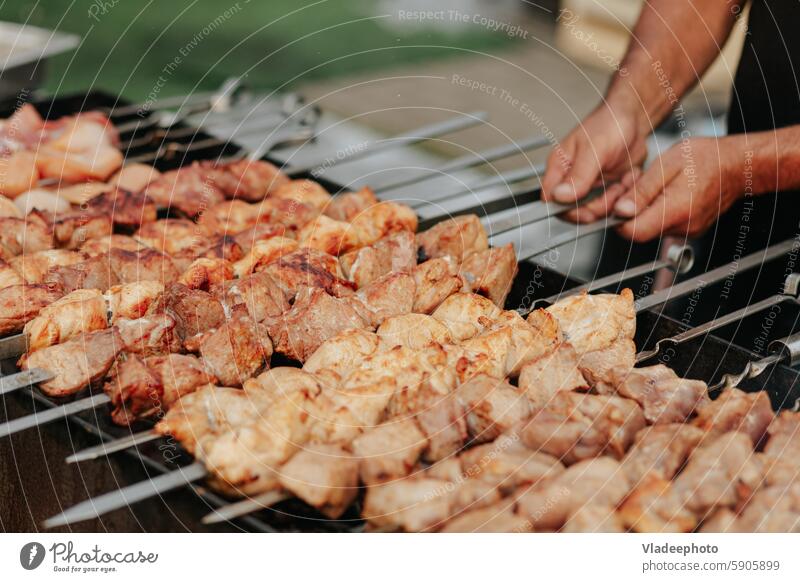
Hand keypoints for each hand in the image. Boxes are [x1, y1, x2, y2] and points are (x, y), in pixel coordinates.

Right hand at [541, 98, 648, 214]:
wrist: (634, 119)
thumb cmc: (609, 124)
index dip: (567, 209)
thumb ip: (578, 175)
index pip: (552, 200)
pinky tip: (628, 178)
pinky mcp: (606, 188)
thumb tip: (559, 196)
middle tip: (613, 191)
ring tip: (623, 180)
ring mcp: (589, 185)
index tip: (588, 208)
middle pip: (575, 210)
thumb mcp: (593, 150)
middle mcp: (571, 179)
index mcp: (559, 167)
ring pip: (596, 210)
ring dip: (614, 200)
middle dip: (597, 206)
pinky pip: (613, 204)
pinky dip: (624, 195)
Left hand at [612, 136, 744, 241]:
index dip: (619, 219)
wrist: (738, 165)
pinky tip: (667, 194)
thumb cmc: (705, 158)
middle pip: (640, 230)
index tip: (619, 201)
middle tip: (639, 185)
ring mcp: (688, 231)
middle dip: (632, 210)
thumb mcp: (667, 164)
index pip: (633, 231)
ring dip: (646, 210)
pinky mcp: (691, 230)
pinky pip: (664, 225)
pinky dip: (659, 212)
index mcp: (676, 209)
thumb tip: (620, 211)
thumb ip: (642, 190)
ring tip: (657, 186)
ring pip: (651, 228)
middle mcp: (683, 226)